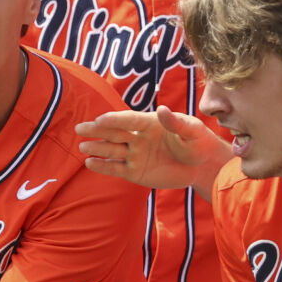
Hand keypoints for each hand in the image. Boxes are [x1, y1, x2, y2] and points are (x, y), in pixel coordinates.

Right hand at [77, 107, 228, 194]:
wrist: (201, 166)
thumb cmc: (198, 143)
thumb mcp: (192, 130)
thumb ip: (176, 122)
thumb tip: (162, 110)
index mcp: (150, 123)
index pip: (129, 120)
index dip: (115, 120)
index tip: (100, 119)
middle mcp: (138, 137)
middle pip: (114, 132)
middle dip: (97, 130)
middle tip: (80, 127)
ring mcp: (135, 154)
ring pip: (112, 150)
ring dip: (97, 148)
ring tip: (82, 146)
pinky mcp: (134, 171)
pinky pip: (115, 168)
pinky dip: (102, 166)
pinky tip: (89, 163)